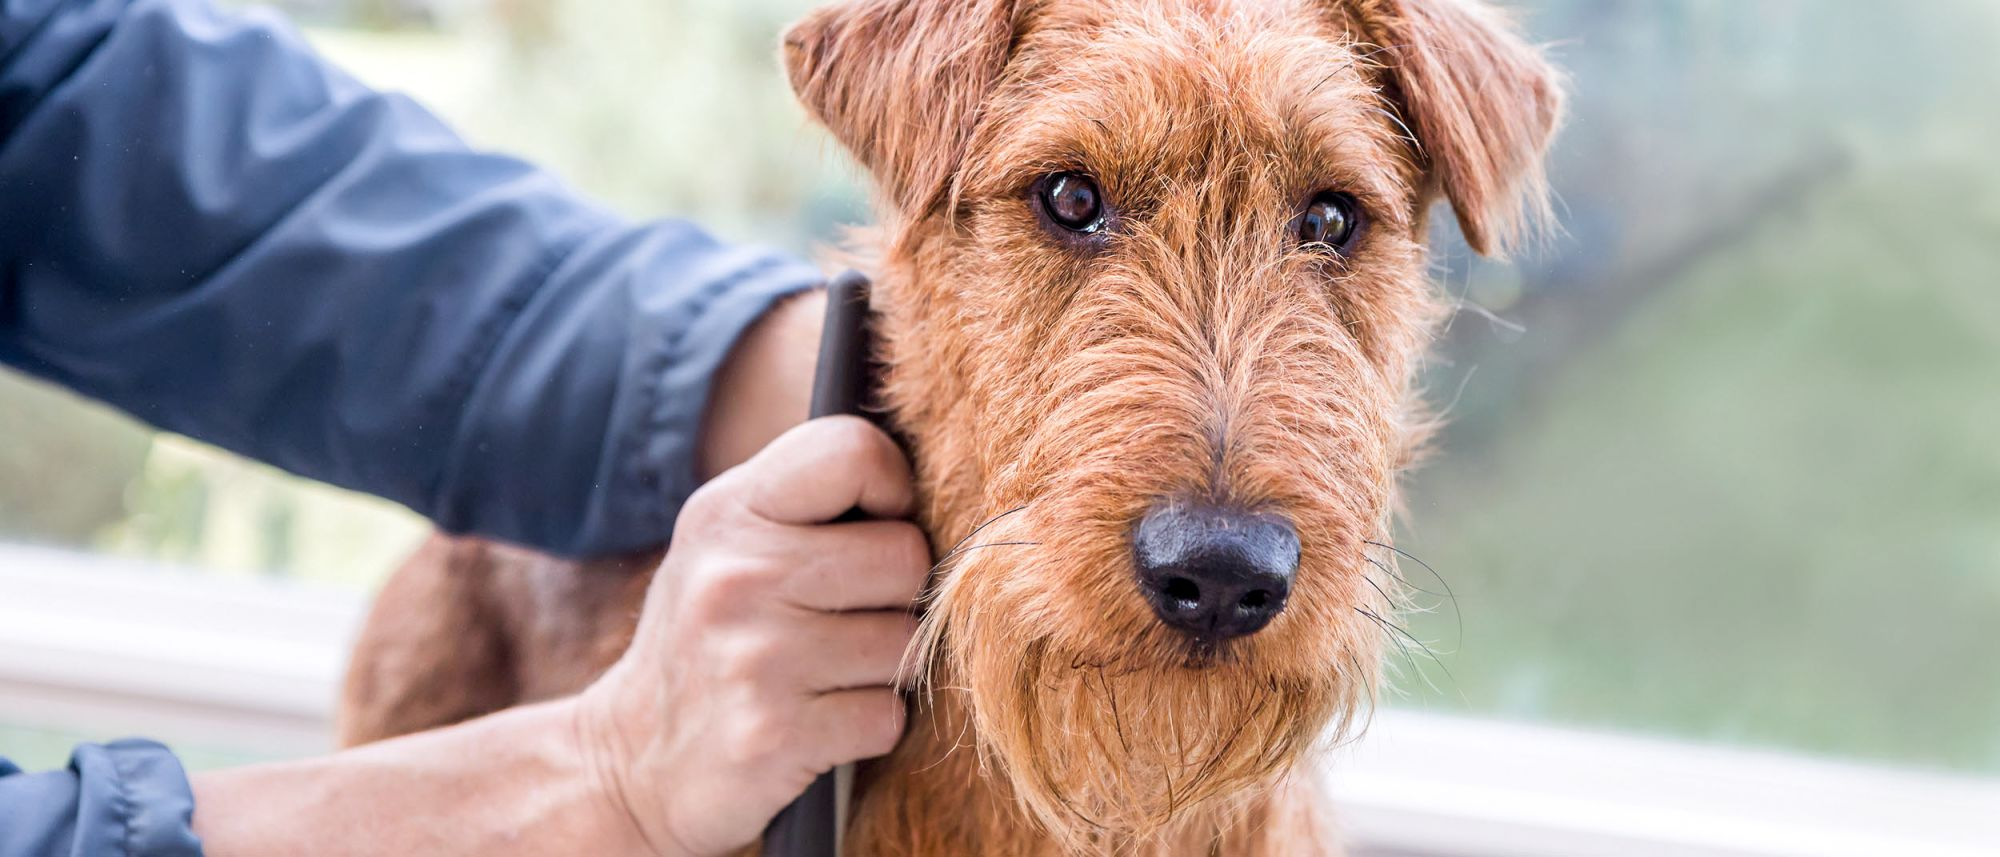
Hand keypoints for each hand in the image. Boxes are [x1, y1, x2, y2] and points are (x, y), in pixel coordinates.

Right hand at [576, 416, 928, 855]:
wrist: (630, 762)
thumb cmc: (710, 639)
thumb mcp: (727, 545)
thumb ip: (808, 504)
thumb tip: (925, 485)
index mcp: (728, 512)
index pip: (851, 451)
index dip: (890, 487)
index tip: (872, 526)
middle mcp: (737, 575)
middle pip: (905, 556)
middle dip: (894, 595)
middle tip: (841, 619)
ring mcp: (754, 657)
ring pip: (906, 643)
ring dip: (882, 668)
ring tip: (822, 673)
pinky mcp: (773, 734)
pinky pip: (888, 715)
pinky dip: (868, 726)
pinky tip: (816, 721)